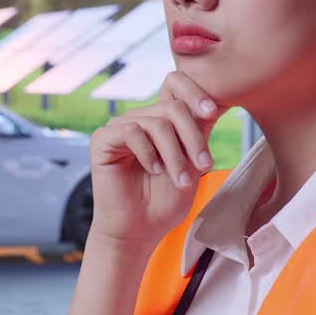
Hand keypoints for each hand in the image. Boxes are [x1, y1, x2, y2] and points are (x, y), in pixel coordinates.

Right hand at [88, 71, 228, 249]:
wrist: (140, 230)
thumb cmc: (166, 200)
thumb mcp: (192, 163)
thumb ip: (198, 132)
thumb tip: (213, 103)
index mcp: (162, 118)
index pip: (175, 84)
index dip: (195, 91)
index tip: (211, 112)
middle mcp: (141, 118)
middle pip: (173, 107)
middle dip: (193, 138)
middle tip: (204, 166)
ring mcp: (121, 126)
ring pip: (157, 123)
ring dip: (174, 155)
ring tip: (181, 180)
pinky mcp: (103, 139)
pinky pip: (131, 132)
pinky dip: (148, 153)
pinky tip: (154, 170)